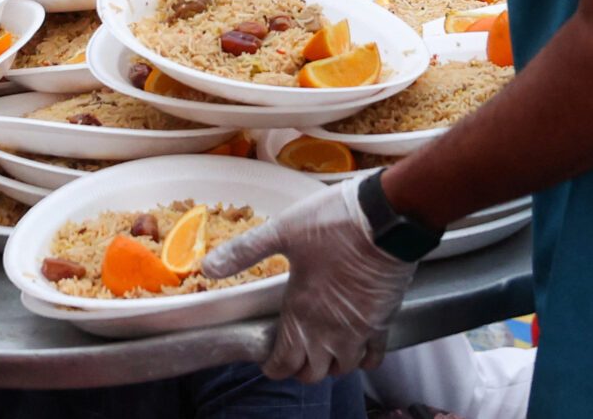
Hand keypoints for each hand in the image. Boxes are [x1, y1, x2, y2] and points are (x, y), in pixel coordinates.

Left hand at [202, 179, 416, 380]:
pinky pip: (373, 358)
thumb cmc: (333, 224)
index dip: (273, 367)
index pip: (284, 363)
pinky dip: (362, 359)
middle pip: (313, 373)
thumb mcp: (282, 231)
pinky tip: (355, 346)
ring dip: (329, 365)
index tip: (268, 360)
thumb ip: (244, 251)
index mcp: (301, 313)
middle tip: (292, 353)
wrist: (385, 219)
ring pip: (342, 369)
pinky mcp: (383, 323)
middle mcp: (329, 330)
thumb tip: (207, 266)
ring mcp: (358, 330)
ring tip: (321, 349)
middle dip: (299, 368)